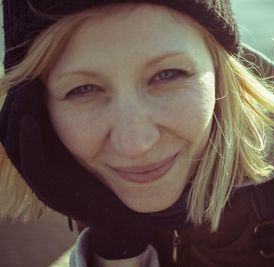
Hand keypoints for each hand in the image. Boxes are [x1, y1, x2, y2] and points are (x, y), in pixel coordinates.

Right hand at [0, 80, 151, 259]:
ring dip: (16, 115)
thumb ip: (77, 125)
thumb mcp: (88, 147)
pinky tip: (32, 120)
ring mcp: (41, 182)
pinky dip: (27, 141)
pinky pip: (31, 164)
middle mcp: (37, 169)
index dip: (20, 98)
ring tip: (24, 89)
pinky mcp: (51, 192)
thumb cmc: (108, 176)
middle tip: (23, 77)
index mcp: (44, 156)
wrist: (119, 214)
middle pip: (9, 130)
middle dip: (14, 102)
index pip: (19, 122)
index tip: (29, 74)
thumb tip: (79, 91)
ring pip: (13, 144)